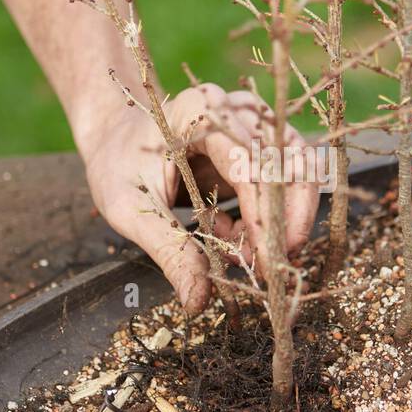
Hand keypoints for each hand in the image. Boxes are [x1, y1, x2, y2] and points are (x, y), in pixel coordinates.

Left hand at [81, 84, 320, 313]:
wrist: (113, 137)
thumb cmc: (117, 165)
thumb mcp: (130, 209)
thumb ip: (169, 250)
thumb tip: (198, 301)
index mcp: (202, 112)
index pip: (251, 166)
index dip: (264, 218)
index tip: (266, 265)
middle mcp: (237, 110)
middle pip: (288, 163)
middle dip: (286, 221)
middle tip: (273, 268)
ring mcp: (253, 125)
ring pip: (298, 171)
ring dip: (283, 220)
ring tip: (246, 255)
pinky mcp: (259, 147)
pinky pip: (284, 183)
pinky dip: (268, 218)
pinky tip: (233, 237)